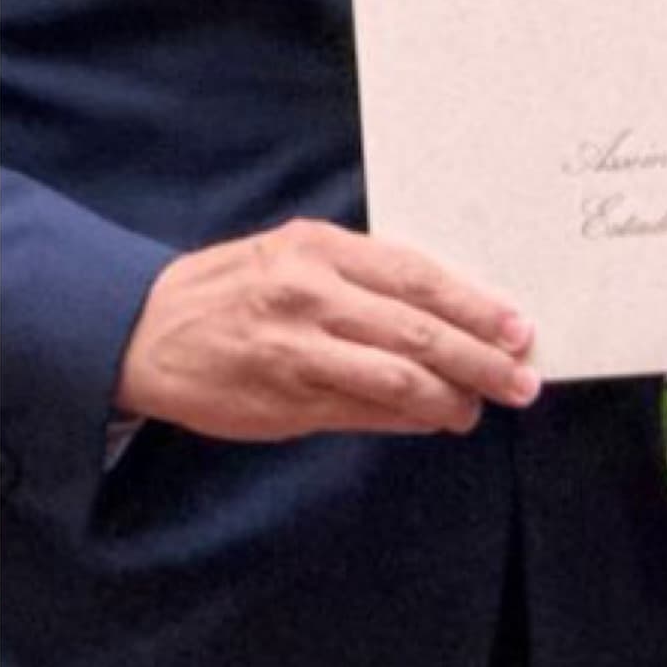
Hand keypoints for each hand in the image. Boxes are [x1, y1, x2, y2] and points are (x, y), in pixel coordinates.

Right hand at [114, 217, 538, 441]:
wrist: (143, 331)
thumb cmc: (225, 292)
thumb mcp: (287, 258)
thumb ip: (356, 280)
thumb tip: (439, 314)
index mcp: (317, 246)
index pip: (417, 274)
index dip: (474, 304)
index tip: (517, 326)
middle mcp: (311, 292)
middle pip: (420, 328)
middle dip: (482, 357)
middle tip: (523, 379)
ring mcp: (299, 347)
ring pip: (400, 376)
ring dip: (453, 397)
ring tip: (480, 408)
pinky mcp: (288, 397)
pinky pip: (367, 411)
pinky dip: (411, 418)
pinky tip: (435, 419)